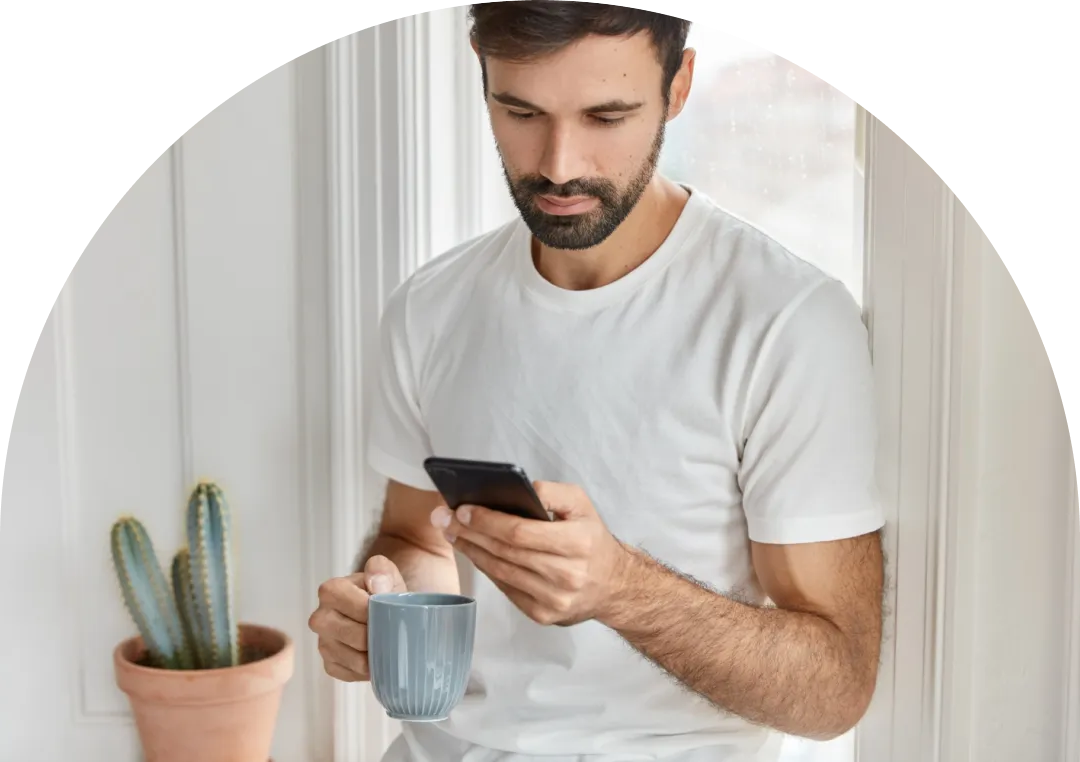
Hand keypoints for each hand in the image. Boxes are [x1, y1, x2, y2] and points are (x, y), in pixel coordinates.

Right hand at [307, 555, 406, 681]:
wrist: (378, 610)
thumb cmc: (381, 591)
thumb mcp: (386, 574)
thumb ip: (382, 571)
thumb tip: (376, 585)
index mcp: (330, 591)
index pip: (359, 608)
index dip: (379, 613)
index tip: (390, 613)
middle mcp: (320, 618)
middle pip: (356, 636)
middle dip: (378, 636)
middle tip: (392, 632)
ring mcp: (323, 643)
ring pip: (355, 659)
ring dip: (375, 656)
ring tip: (387, 646)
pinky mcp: (329, 664)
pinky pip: (351, 674)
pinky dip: (367, 670)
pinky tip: (375, 658)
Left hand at [432, 481, 631, 626]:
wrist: (613, 585)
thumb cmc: (592, 539)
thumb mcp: (582, 505)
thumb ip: (552, 492)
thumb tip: (517, 489)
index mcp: (578, 544)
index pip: (520, 532)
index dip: (487, 521)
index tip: (462, 509)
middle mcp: (567, 575)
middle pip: (505, 552)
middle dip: (470, 533)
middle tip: (444, 518)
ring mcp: (554, 599)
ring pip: (501, 571)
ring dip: (472, 551)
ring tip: (452, 533)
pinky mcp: (543, 615)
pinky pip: (506, 588)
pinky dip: (487, 569)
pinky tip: (474, 552)